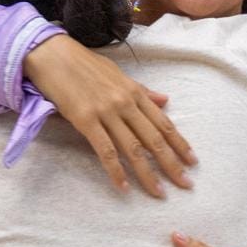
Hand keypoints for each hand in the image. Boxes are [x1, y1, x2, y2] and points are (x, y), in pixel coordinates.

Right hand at [24, 36, 195, 197]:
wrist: (53, 54)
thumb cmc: (84, 63)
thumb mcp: (118, 74)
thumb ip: (141, 90)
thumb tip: (165, 100)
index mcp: (135, 92)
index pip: (163, 123)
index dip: (180, 143)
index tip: (192, 161)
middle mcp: (125, 103)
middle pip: (154, 139)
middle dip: (172, 164)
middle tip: (186, 184)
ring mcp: (106, 112)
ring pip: (133, 148)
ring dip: (148, 173)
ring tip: (159, 192)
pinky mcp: (85, 120)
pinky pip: (105, 150)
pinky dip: (115, 171)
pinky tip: (124, 187)